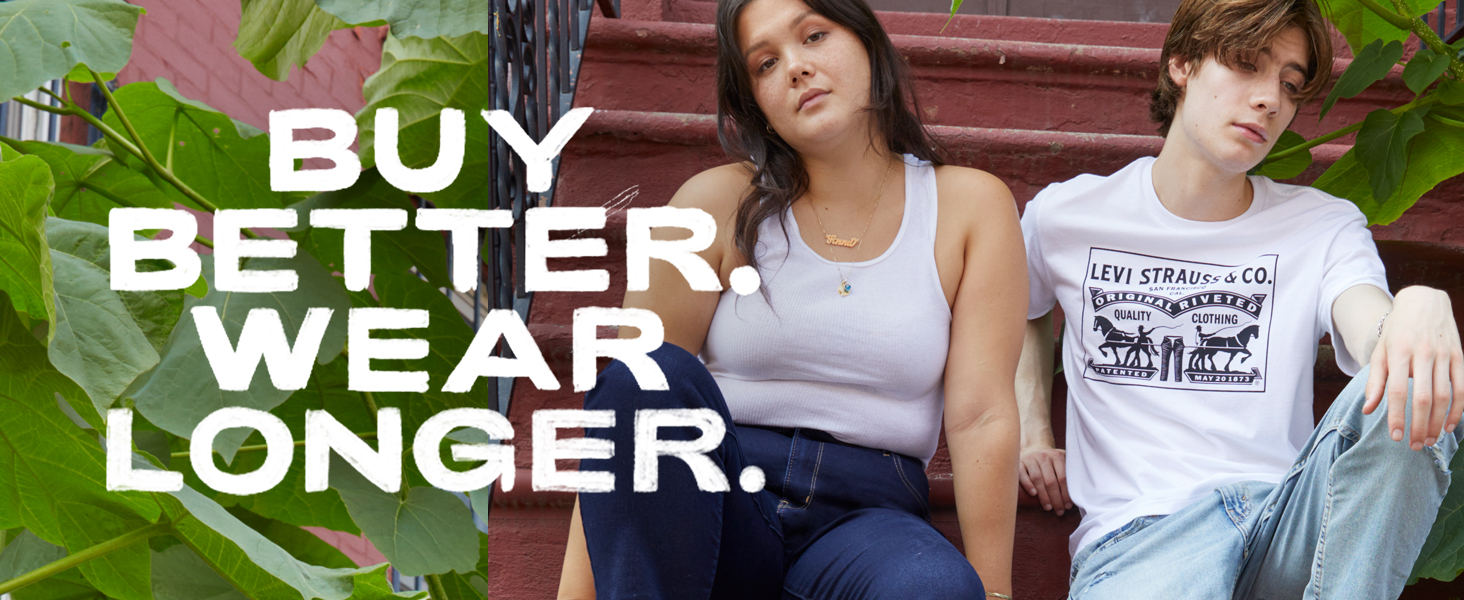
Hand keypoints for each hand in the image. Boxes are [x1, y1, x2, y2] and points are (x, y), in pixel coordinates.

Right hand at [1018, 447, 1070, 515]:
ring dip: (1043, 495)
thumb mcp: (1062, 462)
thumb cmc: (1051, 462)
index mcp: (1058, 456)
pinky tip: (1033, 494)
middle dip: (1056, 498)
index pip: (1063, 478)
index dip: (1066, 493)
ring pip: (1037, 479)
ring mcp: (1031, 459)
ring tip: (1048, 507)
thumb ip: (1070, 474)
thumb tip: (1081, 493)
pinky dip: (1028, 484)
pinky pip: (1022, 474)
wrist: (1033, 449)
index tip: (1068, 506)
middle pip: (1050, 480)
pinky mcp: (1019, 463)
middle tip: (1059, 511)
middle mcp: (1044, 456)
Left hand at [1363, 286, 1463, 449]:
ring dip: (1439, 422)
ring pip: (1444, 396)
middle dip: (1420, 425)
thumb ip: (1375, 381)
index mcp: (1399, 353)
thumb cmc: (1397, 331)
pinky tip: (1451, 426)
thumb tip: (1368, 409)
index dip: (1396, 416)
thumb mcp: (1381, 352)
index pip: (1397, 391)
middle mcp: (1422, 354)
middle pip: (1423, 398)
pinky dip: (1458, 409)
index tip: (1396, 437)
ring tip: (1431, 440)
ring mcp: (1443, 355)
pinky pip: (1461, 387)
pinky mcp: (1459, 357)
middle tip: (1415, 446)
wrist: (1424, 302)